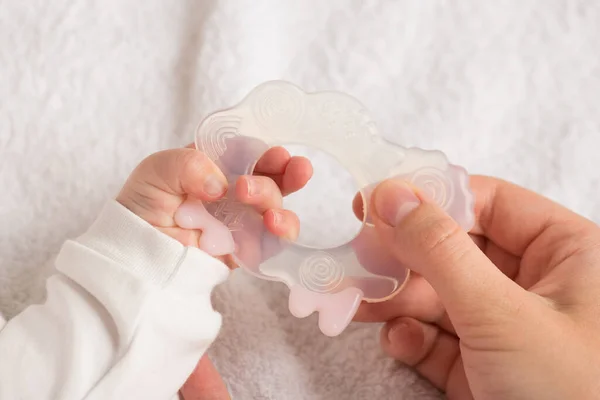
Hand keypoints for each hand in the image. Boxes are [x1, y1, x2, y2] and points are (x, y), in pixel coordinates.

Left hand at [116, 144, 312, 399]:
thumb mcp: (156, 172)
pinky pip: (272, 239)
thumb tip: (220, 185)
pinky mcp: (244, 247)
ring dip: (280, 204)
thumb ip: (188, 164)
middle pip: (269, 176)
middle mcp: (231, 190)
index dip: (264, 151)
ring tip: (270, 214)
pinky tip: (275, 228)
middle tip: (293, 170)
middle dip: (287, 172)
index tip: (276, 155)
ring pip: (275, 206)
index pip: (246, 152)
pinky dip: (282, 233)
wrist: (135, 259)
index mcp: (213, 165)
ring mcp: (240, 219)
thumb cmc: (141, 209)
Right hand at [354, 175, 599, 398]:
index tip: (374, 202)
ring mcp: (509, 330)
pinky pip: (441, 339)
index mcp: (566, 253)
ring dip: (397, 299)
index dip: (429, 198)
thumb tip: (391, 195)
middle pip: (455, 251)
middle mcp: (538, 286)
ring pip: (441, 296)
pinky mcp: (486, 370)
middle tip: (357, 259)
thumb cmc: (572, 392)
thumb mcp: (501, 314)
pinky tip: (396, 342)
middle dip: (404, 259)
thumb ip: (440, 250)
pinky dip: (413, 339)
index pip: (487, 203)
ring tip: (359, 302)